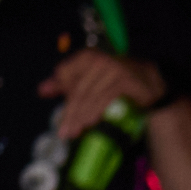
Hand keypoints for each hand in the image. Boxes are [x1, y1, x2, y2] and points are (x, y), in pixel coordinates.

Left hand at [38, 47, 169, 144]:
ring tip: (74, 132)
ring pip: (90, 95)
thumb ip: (66, 84)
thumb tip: (41, 89)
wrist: (149, 84)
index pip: (64, 73)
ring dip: (81, 116)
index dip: (61, 93)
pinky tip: (90, 122)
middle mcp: (97, 59)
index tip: (60, 115)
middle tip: (64, 132)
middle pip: (77, 89)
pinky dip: (96, 111)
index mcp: (85, 57)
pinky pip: (105, 97)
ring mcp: (111, 68)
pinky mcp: (124, 79)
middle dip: (70, 112)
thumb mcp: (89, 80)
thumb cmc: (114, 82)